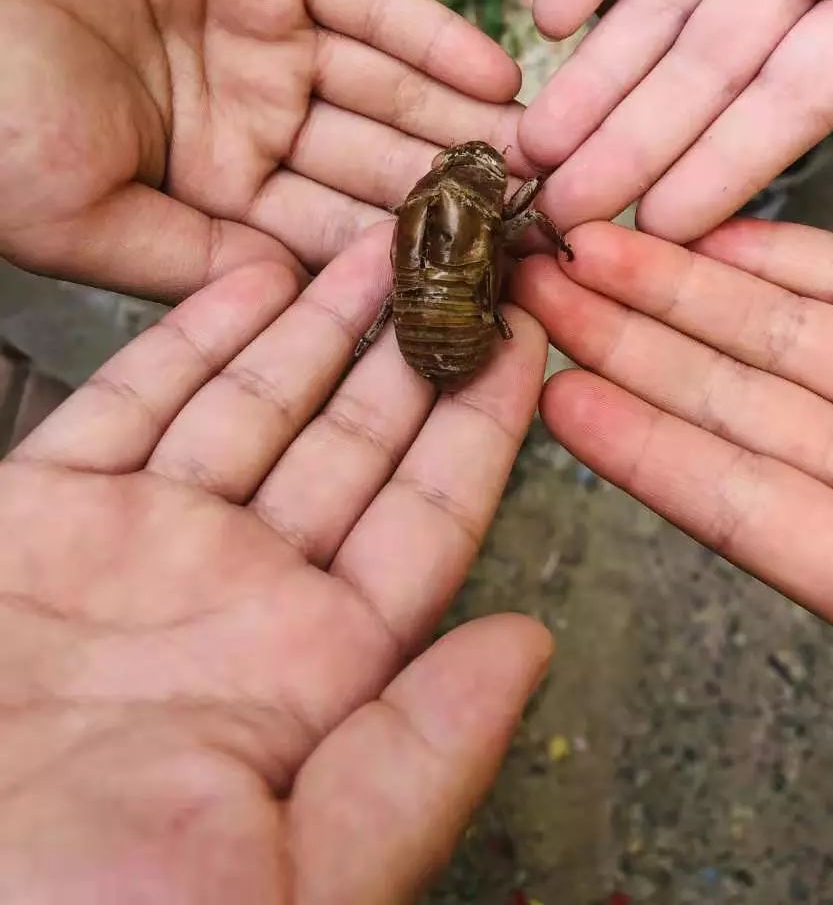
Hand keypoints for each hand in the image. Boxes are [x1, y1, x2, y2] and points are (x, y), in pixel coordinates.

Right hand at [0, 0, 525, 299]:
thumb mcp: (75, 215)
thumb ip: (192, 260)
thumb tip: (303, 301)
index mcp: (206, 197)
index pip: (331, 241)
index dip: (413, 269)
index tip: (497, 298)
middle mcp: (248, 123)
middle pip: (379, 166)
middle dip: (465, 199)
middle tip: (557, 226)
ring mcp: (263, 38)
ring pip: (390, 87)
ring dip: (467, 120)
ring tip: (553, 155)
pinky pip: (368, 0)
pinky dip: (431, 33)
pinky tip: (499, 73)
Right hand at [0, 225, 549, 901]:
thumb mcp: (288, 874)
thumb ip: (416, 760)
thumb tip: (531, 648)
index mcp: (314, 674)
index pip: (428, 521)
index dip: (481, 429)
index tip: (526, 344)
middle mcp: (239, 595)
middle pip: (353, 443)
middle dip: (411, 348)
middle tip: (464, 260)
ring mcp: (140, 546)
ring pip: (255, 404)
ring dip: (316, 322)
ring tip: (379, 244)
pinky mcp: (44, 514)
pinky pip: (132, 402)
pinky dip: (191, 337)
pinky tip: (252, 276)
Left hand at [516, 220, 832, 899]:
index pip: (745, 509)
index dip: (648, 452)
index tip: (555, 396)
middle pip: (736, 408)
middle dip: (631, 344)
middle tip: (527, 285)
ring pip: (784, 337)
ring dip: (686, 287)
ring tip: (588, 242)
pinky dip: (795, 253)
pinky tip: (713, 233)